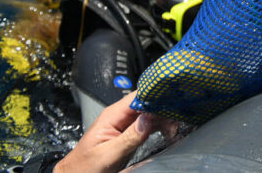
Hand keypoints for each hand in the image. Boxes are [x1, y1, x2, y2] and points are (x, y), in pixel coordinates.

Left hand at [55, 92, 171, 172]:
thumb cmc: (85, 166)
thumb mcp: (107, 154)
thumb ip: (128, 137)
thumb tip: (147, 120)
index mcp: (112, 115)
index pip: (138, 96)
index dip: (156, 96)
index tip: (171, 100)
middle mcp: (120, 116)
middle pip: (148, 104)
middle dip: (164, 110)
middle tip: (177, 121)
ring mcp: (125, 123)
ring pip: (151, 114)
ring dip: (164, 120)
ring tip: (174, 130)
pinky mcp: (130, 132)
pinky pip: (149, 124)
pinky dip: (160, 127)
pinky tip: (168, 132)